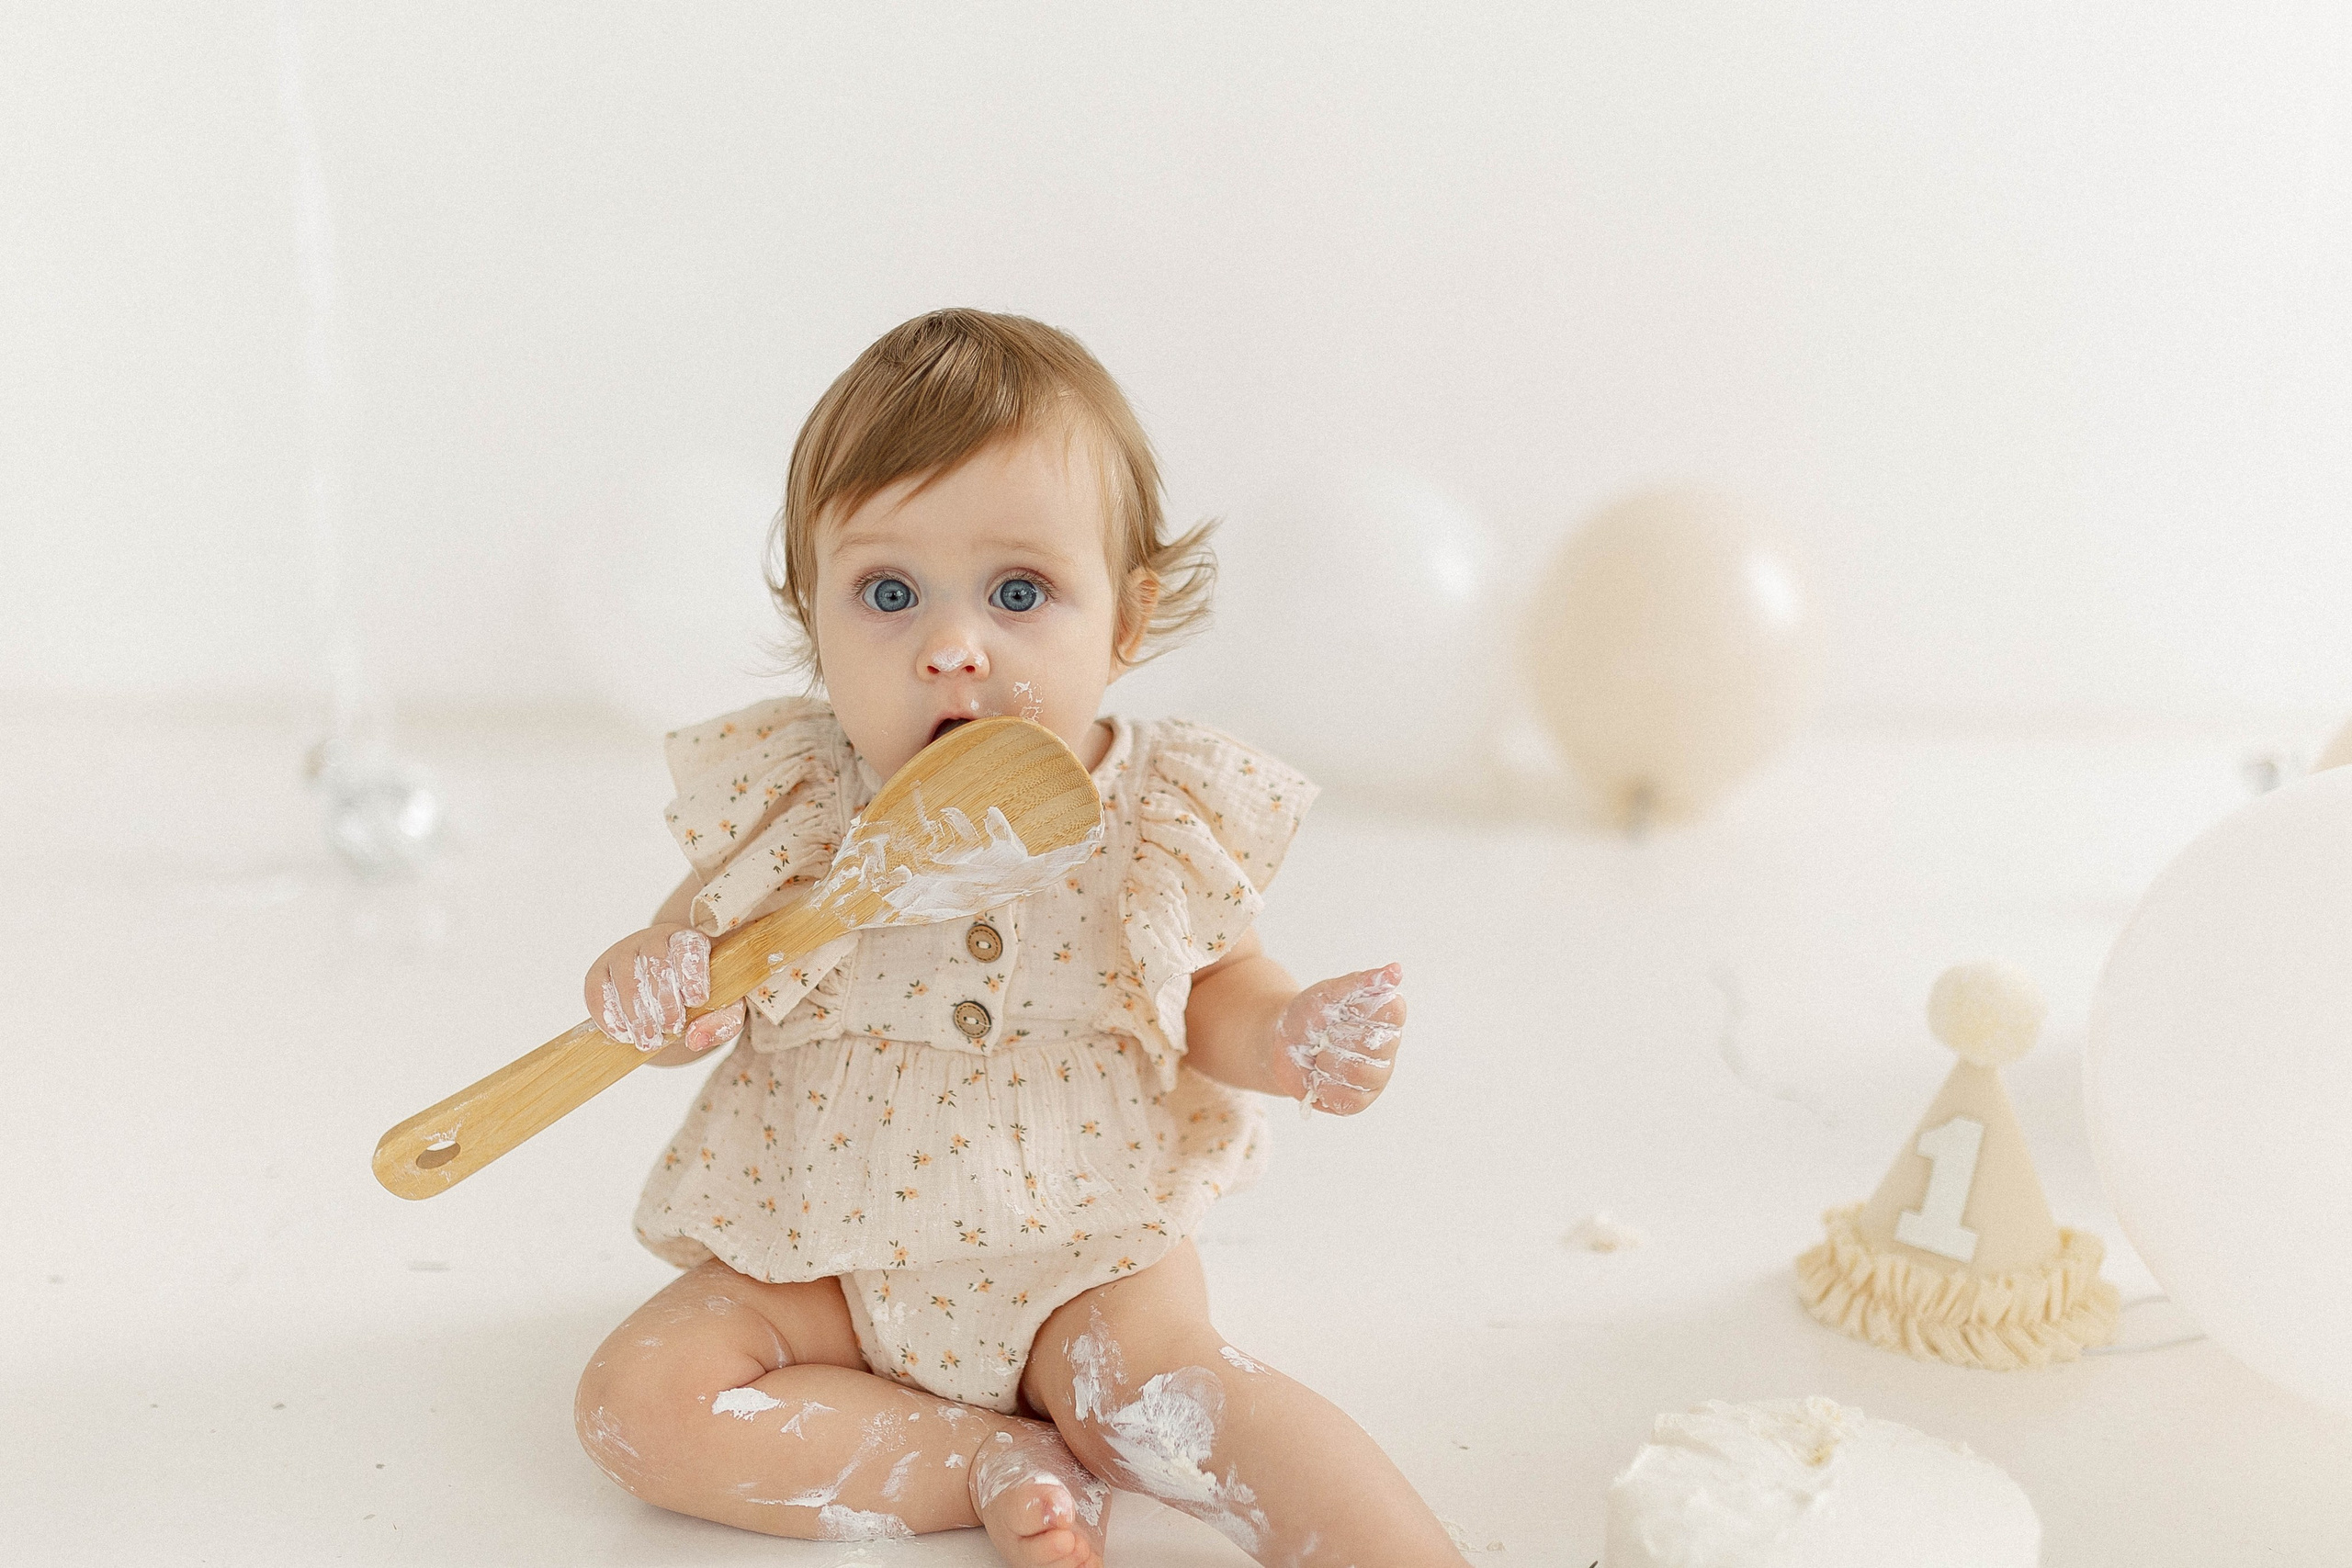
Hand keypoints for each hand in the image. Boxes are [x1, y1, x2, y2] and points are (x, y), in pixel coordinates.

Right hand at [582, 923, 742, 1054]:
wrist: (666, 996)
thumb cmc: (698, 997)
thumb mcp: (722, 1008)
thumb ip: (721, 1021)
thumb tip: (697, 1040)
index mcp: (688, 940)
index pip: (688, 946)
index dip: (691, 972)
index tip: (698, 1000)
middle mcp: (653, 940)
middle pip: (654, 960)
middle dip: (663, 998)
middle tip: (672, 1027)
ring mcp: (623, 953)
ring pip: (624, 974)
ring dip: (636, 1012)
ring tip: (649, 1040)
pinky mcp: (600, 972)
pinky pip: (596, 989)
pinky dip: (608, 1014)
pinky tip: (623, 1034)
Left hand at [1273, 963, 1405, 1114]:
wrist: (1281, 1045)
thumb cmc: (1309, 1015)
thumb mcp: (1329, 993)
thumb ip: (1361, 983)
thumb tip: (1396, 970)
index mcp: (1386, 1017)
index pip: (1391, 1012)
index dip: (1360, 1012)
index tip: (1340, 1011)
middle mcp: (1388, 1046)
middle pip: (1375, 1045)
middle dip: (1339, 1037)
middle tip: (1325, 1034)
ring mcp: (1377, 1075)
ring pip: (1361, 1074)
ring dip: (1330, 1062)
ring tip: (1320, 1055)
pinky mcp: (1360, 1100)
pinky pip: (1349, 1099)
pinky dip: (1325, 1085)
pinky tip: (1319, 1075)